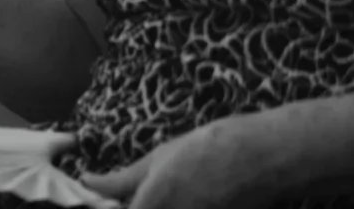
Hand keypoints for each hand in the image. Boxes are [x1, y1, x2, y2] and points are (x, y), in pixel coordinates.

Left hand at [82, 117, 276, 208]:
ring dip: (150, 206)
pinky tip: (174, 200)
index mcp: (153, 204)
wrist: (266, 158)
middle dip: (127, 206)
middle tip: (121, 196)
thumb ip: (120, 179)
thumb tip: (87, 180)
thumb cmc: (208, 149)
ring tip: (154, 194)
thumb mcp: (158, 158)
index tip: (97, 201)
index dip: (104, 208)